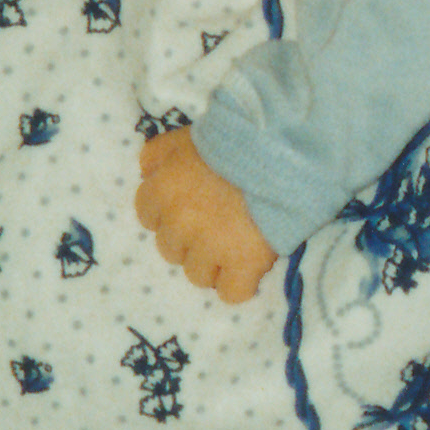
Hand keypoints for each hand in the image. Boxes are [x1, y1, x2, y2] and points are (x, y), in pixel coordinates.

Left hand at [136, 127, 278, 303]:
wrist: (283, 151)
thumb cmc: (234, 140)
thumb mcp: (186, 136)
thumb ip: (158, 154)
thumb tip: (145, 174)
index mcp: (162, 190)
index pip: (148, 217)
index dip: (170, 213)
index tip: (192, 206)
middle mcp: (179, 224)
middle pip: (172, 250)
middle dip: (192, 240)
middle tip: (218, 223)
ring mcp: (210, 248)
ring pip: (198, 275)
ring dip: (215, 263)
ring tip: (238, 242)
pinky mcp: (244, 266)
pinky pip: (231, 293)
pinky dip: (241, 282)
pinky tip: (251, 265)